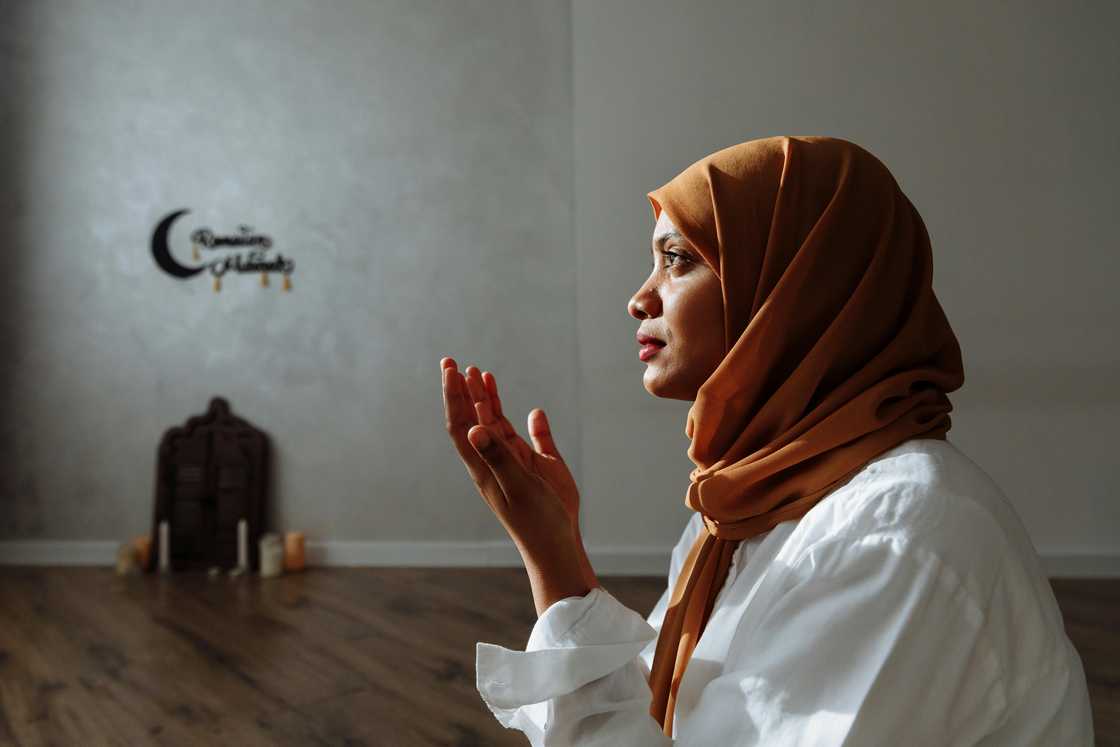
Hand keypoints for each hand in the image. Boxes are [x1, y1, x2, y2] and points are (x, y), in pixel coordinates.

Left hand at [442, 357, 597, 606]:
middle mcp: (493, 460)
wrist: (556, 543)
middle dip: (461, 391)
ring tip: (478, 372)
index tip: (451, 371)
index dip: (453, 397)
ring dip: (484, 398)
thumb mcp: (518, 486)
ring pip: (494, 423)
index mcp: (483, 465)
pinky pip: (524, 437)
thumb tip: (473, 428)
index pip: (460, 424)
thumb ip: (498, 456)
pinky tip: (531, 410)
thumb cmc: (536, 521)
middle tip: (451, 362)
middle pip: (471, 418)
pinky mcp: (534, 466)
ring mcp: (512, 462)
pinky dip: (523, 420)